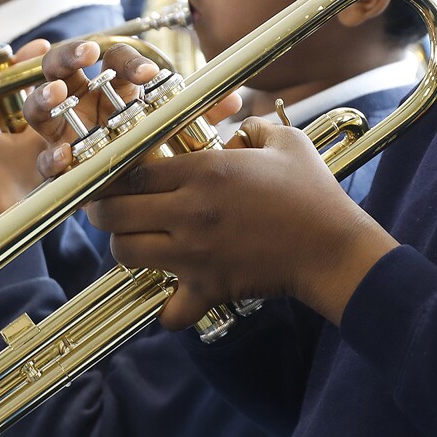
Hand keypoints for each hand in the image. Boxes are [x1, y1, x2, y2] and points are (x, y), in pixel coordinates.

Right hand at [21, 39, 240, 178]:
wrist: (135, 195)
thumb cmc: (153, 150)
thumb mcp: (177, 129)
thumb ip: (199, 114)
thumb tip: (235, 100)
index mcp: (110, 83)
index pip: (113, 58)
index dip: (128, 63)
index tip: (148, 75)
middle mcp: (79, 99)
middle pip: (62, 64)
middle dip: (70, 55)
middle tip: (86, 54)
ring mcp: (60, 130)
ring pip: (39, 103)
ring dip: (45, 94)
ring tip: (58, 94)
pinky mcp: (54, 164)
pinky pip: (43, 159)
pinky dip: (49, 156)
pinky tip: (63, 157)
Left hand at [85, 116, 395, 328]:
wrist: (334, 248)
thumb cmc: (313, 193)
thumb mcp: (286, 142)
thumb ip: (253, 126)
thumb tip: (239, 124)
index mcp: (204, 171)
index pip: (129, 170)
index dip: (111, 174)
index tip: (110, 178)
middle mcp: (190, 211)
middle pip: (112, 213)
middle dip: (102, 212)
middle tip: (110, 211)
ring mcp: (194, 253)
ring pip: (125, 254)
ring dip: (125, 249)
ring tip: (139, 245)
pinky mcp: (208, 288)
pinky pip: (167, 311)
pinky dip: (165, 309)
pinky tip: (172, 297)